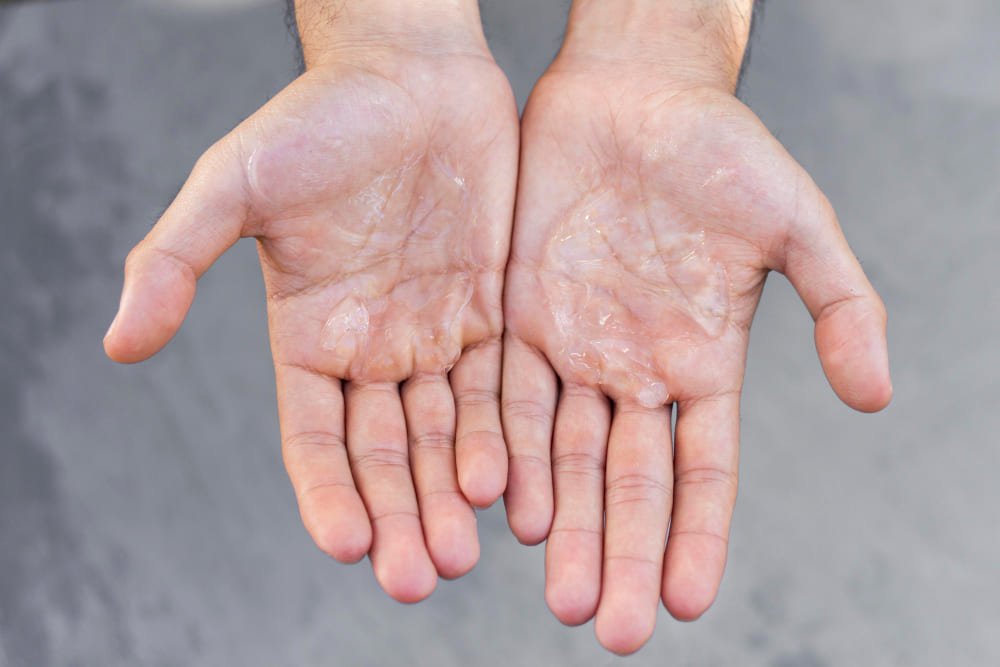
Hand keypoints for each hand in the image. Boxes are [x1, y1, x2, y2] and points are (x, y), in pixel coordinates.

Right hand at [104, 5, 518, 602]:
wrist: (412, 74)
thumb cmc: (318, 119)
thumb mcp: (236, 183)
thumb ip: (176, 259)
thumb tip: (117, 345)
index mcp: (308, 337)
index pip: (314, 438)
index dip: (328, 493)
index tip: (349, 544)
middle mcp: (373, 349)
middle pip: (386, 453)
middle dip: (400, 514)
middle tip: (419, 575)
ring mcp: (436, 334)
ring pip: (447, 433)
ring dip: (455, 493)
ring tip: (467, 549)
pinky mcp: (493, 312)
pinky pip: (502, 387)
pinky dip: (506, 437)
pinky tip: (515, 485)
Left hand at [501, 3, 890, 652]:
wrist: (633, 93)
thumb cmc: (721, 149)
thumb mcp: (796, 221)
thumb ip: (838, 303)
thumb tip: (875, 396)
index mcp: (703, 362)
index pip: (704, 471)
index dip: (698, 536)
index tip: (689, 602)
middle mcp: (635, 370)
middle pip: (628, 482)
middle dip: (622, 553)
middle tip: (610, 628)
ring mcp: (575, 349)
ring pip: (563, 455)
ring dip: (564, 525)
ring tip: (561, 592)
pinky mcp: (520, 317)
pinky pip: (510, 396)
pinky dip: (509, 452)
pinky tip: (511, 509)